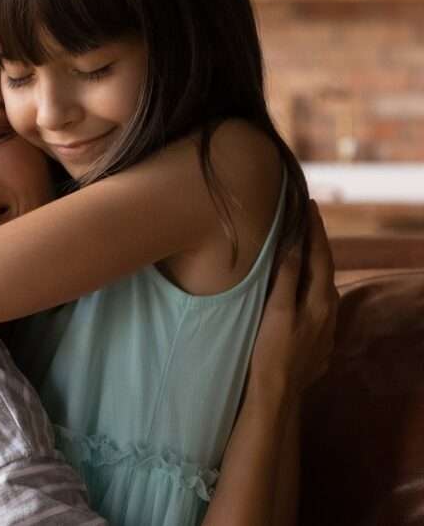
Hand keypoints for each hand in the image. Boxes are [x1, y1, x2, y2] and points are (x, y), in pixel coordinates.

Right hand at [249, 200, 338, 405]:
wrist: (276, 395)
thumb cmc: (271, 352)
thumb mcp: (277, 310)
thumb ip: (287, 277)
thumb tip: (294, 243)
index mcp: (320, 301)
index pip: (320, 255)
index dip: (315, 229)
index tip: (308, 205)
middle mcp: (329, 313)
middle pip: (324, 270)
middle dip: (315, 245)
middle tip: (304, 221)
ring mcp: (325, 330)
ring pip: (321, 290)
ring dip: (312, 268)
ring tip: (300, 252)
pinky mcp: (317, 344)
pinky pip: (316, 308)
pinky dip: (308, 291)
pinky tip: (298, 294)